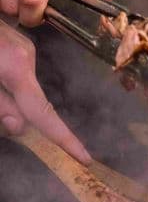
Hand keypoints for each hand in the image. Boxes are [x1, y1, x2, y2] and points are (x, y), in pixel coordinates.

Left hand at [0, 19, 91, 162]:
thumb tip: (19, 127)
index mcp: (17, 68)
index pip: (44, 113)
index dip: (64, 139)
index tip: (85, 158)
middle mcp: (26, 56)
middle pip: (30, 100)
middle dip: (18, 115)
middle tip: (1, 114)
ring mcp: (21, 46)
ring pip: (20, 87)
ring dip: (5, 96)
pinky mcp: (13, 43)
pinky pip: (15, 73)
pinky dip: (5, 84)